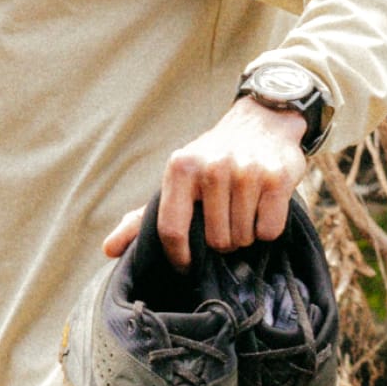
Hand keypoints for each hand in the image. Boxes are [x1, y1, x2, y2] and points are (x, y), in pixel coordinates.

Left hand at [104, 96, 307, 265]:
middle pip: (216, 241)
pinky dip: (267, 229)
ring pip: (243, 238)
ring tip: (244, 211)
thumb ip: (143, 218)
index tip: (186, 263)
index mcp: (181, 168)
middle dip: (222, 242)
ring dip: (245, 235)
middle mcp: (213, 167)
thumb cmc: (212, 160)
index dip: (178, 256)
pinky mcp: (277, 179)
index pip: (171, 229)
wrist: (263, 122)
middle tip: (225, 220)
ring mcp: (247, 171)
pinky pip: (269, 231)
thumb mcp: (177, 180)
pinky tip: (263, 207)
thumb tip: (108, 250)